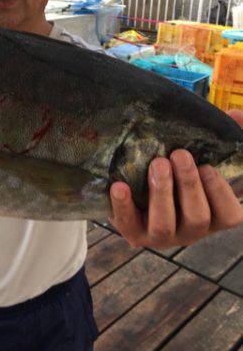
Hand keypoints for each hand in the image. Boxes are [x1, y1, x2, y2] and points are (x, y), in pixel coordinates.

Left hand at [109, 110, 242, 248]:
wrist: (135, 189)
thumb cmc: (177, 172)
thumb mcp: (199, 157)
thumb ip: (223, 139)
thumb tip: (236, 114)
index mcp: (212, 215)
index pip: (230, 216)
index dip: (221, 193)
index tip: (208, 167)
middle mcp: (190, 231)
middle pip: (197, 218)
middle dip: (189, 185)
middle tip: (179, 154)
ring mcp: (161, 236)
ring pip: (165, 225)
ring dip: (161, 193)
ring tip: (157, 164)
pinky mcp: (134, 234)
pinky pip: (128, 224)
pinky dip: (123, 205)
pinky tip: (119, 186)